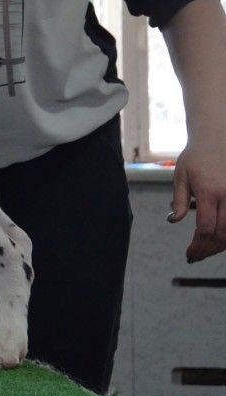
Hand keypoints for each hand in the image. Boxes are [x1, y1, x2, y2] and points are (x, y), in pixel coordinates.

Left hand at [169, 142, 225, 261]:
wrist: (217, 139)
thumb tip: (174, 221)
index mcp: (209, 192)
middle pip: (223, 233)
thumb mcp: (181, 176)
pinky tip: (219, 239)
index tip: (189, 253)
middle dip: (208, 249)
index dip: (198, 245)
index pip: (206, 227)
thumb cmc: (196, 157)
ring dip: (220, 245)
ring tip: (205, 250)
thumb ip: (179, 200)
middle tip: (195, 256)